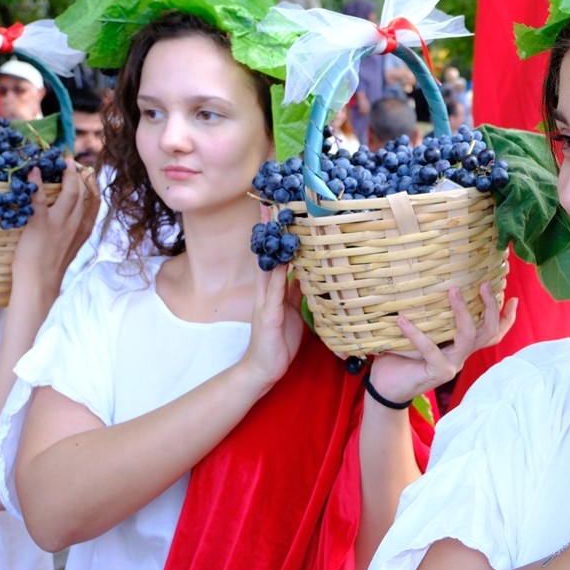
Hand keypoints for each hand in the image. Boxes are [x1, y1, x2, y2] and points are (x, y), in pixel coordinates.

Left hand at [11, 161, 98, 295]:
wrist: (40, 281)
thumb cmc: (52, 265)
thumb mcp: (71, 246)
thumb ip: (74, 229)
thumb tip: (72, 215)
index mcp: (84, 229)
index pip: (95, 202)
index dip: (92, 184)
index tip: (88, 172)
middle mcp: (76, 223)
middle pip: (84, 193)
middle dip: (79, 174)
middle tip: (70, 162)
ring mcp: (60, 223)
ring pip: (70, 192)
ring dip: (66, 174)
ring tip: (61, 162)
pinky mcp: (41, 224)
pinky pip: (39, 199)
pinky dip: (36, 184)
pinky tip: (33, 172)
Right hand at [239, 207, 304, 388]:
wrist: (264, 368)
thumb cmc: (280, 340)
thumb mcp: (292, 310)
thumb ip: (296, 290)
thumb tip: (305, 272)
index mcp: (274, 289)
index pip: (276, 255)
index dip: (277, 233)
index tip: (280, 209)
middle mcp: (267, 291)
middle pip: (268, 254)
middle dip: (270, 229)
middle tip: (273, 202)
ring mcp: (266, 302)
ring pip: (269, 267)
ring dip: (272, 245)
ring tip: (275, 221)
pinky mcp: (269, 316)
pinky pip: (274, 292)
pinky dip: (277, 276)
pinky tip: (283, 262)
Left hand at [365, 282, 515, 404]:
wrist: (384, 388)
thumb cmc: (399, 359)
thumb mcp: (416, 334)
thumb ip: (424, 317)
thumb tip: (420, 283)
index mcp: (460, 347)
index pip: (491, 333)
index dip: (506, 318)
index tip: (513, 297)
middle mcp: (461, 356)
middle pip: (489, 332)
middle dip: (491, 307)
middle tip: (483, 285)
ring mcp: (452, 365)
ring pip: (469, 336)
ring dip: (462, 312)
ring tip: (452, 290)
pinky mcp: (438, 372)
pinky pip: (430, 349)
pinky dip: (416, 333)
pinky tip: (401, 320)